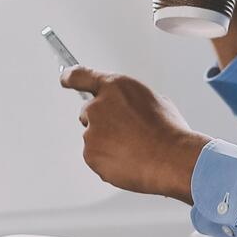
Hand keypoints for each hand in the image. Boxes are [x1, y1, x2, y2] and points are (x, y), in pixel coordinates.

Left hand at [61, 67, 207, 201]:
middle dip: (103, 122)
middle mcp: (98, 106)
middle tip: (126, 133)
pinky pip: (96, 157)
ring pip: (93, 137)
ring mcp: (92, 132)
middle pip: (88, 112)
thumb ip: (132, 100)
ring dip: (107, 143)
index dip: (71, 77)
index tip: (65, 78)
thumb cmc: (169, 132)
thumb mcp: (155, 101)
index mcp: (115, 87)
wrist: (171, 159)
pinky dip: (108, 160)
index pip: (81, 75)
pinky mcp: (90, 154)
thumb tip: (129, 108)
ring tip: (134, 149)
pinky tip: (129, 161)